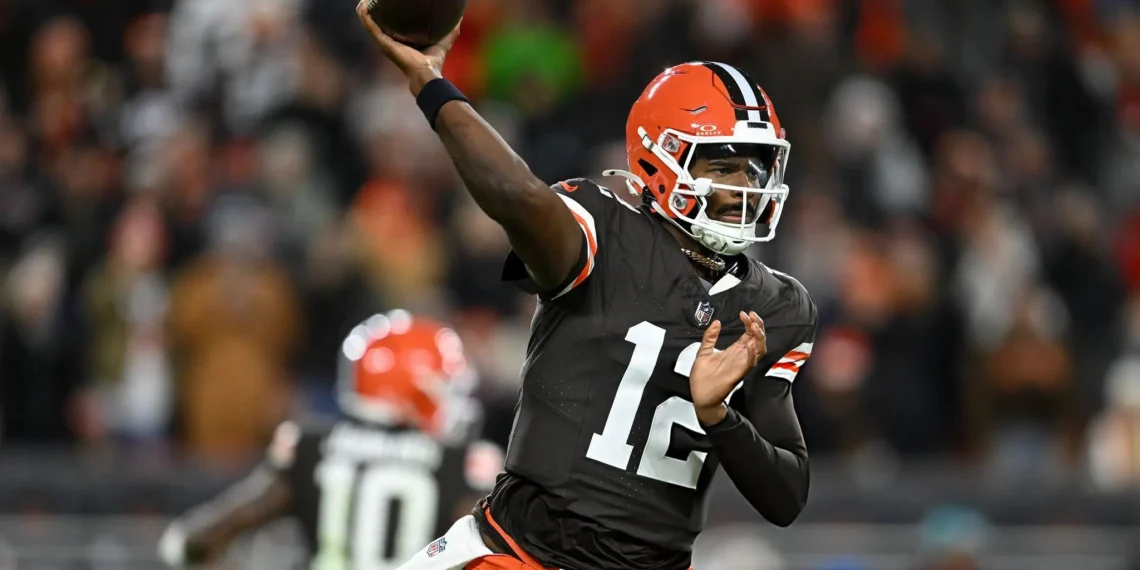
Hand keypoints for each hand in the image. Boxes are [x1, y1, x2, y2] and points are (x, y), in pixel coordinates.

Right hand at [355, 2, 461, 94]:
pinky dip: (365, 17)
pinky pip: (371, 27)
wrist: (426, 72)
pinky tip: (361, 7)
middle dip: (375, 14)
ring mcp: (385, 43)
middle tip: (373, 1)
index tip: (389, 5)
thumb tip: (460, 16)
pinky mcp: (383, 43)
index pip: (394, 28)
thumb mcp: (444, 39)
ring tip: (363, 2)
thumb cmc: (434, 60)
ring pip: (371, 25)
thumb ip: (451, 29)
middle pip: (380, 25)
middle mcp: (392, 43)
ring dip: (365, 14)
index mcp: (403, 42)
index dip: (390, 17)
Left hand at [690, 311, 766, 425]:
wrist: (699, 395)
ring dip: (759, 337)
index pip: (748, 333)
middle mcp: (741, 356)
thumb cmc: (702, 377)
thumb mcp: (703, 351)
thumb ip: (710, 337)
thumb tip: (717, 322)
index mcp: (734, 351)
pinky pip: (751, 362)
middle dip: (758, 325)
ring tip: (753, 326)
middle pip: (758, 339)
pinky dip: (754, 352)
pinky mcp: (739, 372)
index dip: (749, 322)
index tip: (743, 313)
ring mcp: (741, 364)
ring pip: (760, 349)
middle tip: (752, 316)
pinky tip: (750, 344)